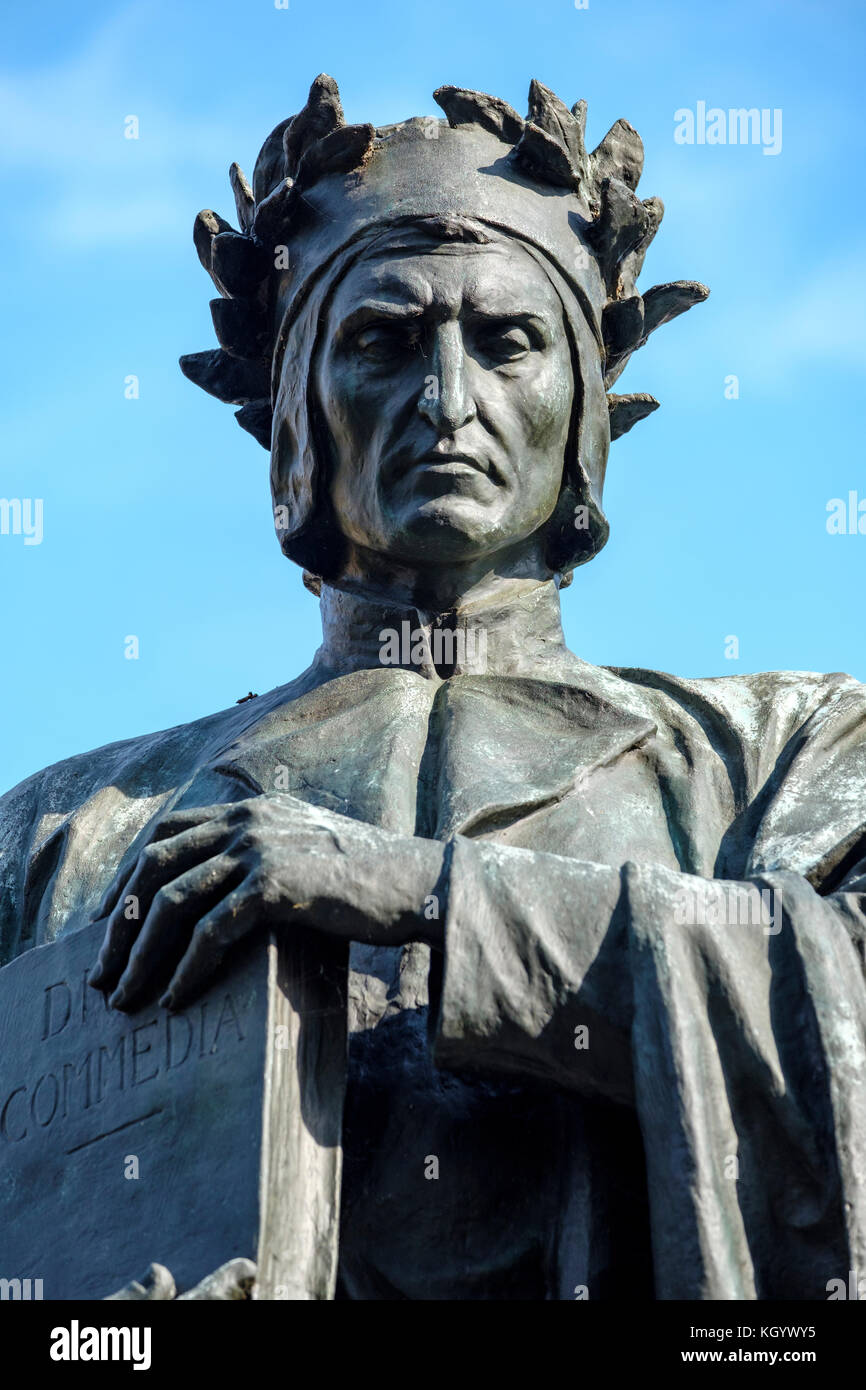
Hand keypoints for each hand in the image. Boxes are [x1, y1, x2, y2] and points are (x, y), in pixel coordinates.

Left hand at [88, 794, 444, 1011]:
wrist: (419, 883)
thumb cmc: (366, 879)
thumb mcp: (305, 848)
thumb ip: (261, 856)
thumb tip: (214, 902)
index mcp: (250, 808)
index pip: (165, 833)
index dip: (125, 879)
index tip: (105, 924)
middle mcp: (247, 820)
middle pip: (153, 867)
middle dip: (118, 926)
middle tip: (102, 974)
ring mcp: (260, 849)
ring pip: (172, 902)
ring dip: (141, 956)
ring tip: (127, 998)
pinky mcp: (276, 885)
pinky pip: (211, 931)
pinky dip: (186, 969)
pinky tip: (178, 998)